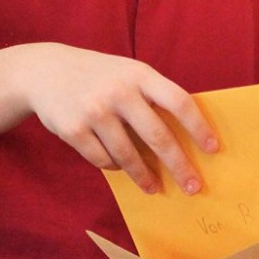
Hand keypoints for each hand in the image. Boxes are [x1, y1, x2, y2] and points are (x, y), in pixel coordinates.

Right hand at [16, 44, 218, 195]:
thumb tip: (186, 134)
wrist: (45, 71)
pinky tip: (119, 168)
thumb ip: (153, 95)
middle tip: (193, 186)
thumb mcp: (128, 72)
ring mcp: (94, 111)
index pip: (179, 101)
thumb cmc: (99, 76)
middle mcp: (119, 91)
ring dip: (144, 176)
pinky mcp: (73, 129)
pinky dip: (113, 167)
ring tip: (154, 187)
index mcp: (140, 74)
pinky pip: (102, 159)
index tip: (213, 149)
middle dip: (178, 165)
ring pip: (127, 155)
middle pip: (157, 135)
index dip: (198, 126)